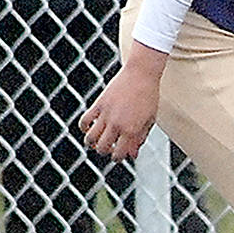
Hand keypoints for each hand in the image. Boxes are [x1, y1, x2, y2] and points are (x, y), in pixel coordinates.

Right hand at [79, 43, 166, 160]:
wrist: (141, 74)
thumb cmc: (149, 97)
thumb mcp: (149, 120)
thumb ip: (140, 138)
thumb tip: (132, 155)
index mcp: (132, 130)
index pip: (119, 153)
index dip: (118, 158)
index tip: (119, 154)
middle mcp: (117, 124)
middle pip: (102, 148)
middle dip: (104, 152)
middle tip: (109, 147)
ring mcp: (106, 114)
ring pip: (90, 138)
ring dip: (92, 143)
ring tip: (98, 140)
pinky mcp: (98, 104)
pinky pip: (85, 121)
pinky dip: (84, 127)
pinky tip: (90, 127)